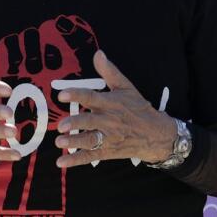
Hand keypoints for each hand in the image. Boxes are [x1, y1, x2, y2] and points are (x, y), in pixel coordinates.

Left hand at [52, 51, 175, 167]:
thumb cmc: (138, 108)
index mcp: (111, 103)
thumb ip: (109, 71)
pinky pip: (90, 156)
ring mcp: (109, 138)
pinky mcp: (108, 151)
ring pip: (90, 141)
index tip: (61, 94)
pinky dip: (75, 161)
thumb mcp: (126, 87)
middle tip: (61, 125)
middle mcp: (109, 121)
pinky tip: (61, 163)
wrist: (157, 135)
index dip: (77, 95)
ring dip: (74, 142)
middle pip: (90, 122)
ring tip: (60, 142)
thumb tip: (98, 53)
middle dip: (76, 123)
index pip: (92, 97)